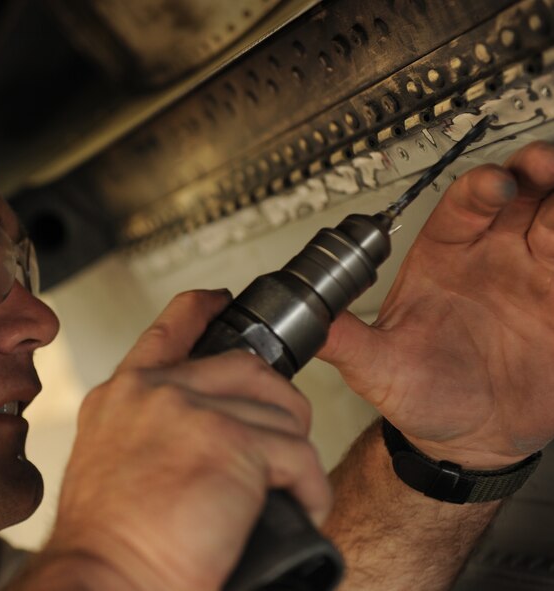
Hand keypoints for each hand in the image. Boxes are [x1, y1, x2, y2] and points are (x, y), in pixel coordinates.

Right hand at [43, 290, 329, 590]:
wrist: (106, 578)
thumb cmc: (110, 539)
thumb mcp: (112, 462)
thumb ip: (148, 427)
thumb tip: (199, 427)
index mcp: (123, 395)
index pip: (168, 330)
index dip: (200, 309)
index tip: (220, 300)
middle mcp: (154, 392)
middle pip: (247, 367)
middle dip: (280, 403)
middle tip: (284, 442)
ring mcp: (190, 410)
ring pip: (279, 416)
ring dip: (295, 458)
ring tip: (288, 492)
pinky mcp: (230, 443)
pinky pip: (298, 457)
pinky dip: (310, 490)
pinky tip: (301, 508)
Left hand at [319, 141, 553, 468]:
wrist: (467, 440)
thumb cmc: (420, 395)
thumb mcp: (376, 368)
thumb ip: (345, 340)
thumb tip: (304, 319)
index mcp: (443, 257)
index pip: (462, 204)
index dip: (478, 187)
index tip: (493, 184)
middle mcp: (492, 255)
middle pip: (520, 193)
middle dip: (534, 171)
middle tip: (544, 165)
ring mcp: (536, 275)